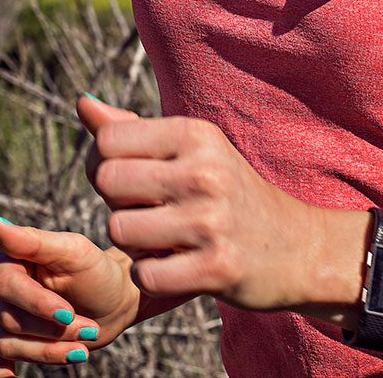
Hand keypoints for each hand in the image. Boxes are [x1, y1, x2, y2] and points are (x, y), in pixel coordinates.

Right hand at [0, 216, 141, 376]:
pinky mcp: (9, 338)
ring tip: (82, 345)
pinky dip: (2, 372)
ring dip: (49, 350)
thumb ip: (32, 240)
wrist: (114, 301)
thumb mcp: (73, 252)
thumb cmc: (96, 271)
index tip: (68, 313)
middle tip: (87, 329)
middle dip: (51, 329)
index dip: (36, 303)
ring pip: (9, 343)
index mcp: (5, 255)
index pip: (6, 285)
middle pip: (8, 318)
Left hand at [79, 93, 318, 311]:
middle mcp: (204, 171)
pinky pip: (145, 276)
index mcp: (196, 134)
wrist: (301, 248)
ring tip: (162, 240)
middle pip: (106, 181)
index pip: (107, 140)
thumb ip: (134, 130)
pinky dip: (151, 278)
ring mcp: (212, 221)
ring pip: (119, 229)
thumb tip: (82, 103)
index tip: (129, 181)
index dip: (102, 163)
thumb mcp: (193, 150)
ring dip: (132, 243)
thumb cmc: (232, 193)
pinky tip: (176, 268)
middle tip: (146, 212)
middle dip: (115, 202)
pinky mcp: (217, 268)